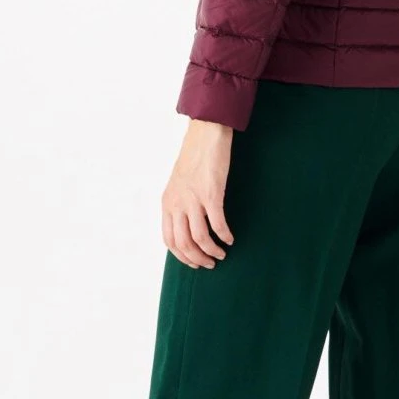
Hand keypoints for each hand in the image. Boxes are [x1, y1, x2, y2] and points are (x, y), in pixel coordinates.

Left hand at [163, 119, 234, 266]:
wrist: (205, 134)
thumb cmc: (195, 157)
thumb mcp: (178, 183)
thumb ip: (179, 204)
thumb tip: (187, 225)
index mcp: (167, 203)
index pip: (169, 240)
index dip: (182, 256)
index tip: (194, 262)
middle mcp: (177, 203)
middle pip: (183, 244)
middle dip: (197, 259)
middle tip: (210, 264)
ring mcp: (193, 199)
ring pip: (199, 238)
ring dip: (211, 251)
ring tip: (221, 254)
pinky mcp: (211, 194)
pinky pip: (217, 224)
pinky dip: (224, 236)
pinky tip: (230, 239)